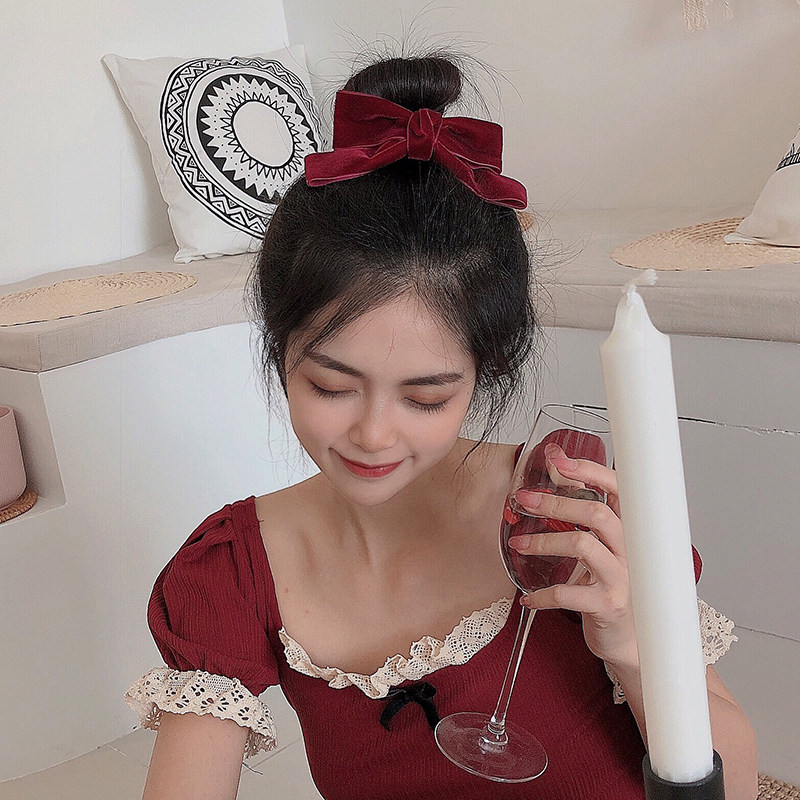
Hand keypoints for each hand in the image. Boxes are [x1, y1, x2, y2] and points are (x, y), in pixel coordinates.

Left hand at [507, 445, 637, 670]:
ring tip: (518, 544)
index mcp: (630, 530)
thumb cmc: (610, 586)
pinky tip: (528, 597)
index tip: (559, 460)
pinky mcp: (609, 604)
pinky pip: (568, 593)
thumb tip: (552, 473)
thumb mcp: (602, 548)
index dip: (589, 471)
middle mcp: (632, 550)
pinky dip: (542, 594)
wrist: (629, 640)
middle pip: (596, 513)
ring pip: (582, 545)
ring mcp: (622, 577)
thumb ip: (582, 516)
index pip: (618, 489)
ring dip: (543, 541)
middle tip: (524, 500)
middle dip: (555, 503)